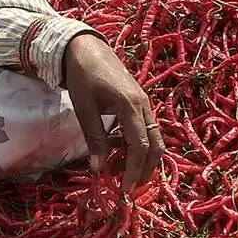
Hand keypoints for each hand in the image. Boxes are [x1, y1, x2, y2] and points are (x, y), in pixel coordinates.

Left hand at [64, 32, 165, 191]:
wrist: (86, 47)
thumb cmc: (83, 75)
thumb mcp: (84, 108)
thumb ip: (95, 138)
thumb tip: (98, 170)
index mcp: (130, 105)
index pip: (139, 146)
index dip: (134, 170)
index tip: (125, 189)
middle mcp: (143, 105)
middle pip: (155, 145)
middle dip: (145, 170)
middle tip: (130, 189)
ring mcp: (144, 103)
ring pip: (153, 138)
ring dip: (142, 159)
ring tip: (123, 175)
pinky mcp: (139, 102)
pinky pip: (145, 129)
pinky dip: (137, 145)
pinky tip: (119, 153)